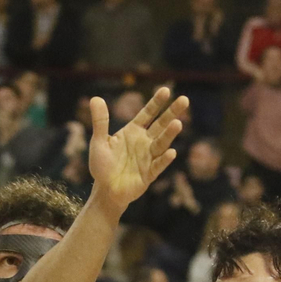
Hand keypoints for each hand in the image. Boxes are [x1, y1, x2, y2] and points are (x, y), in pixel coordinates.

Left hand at [86, 87, 186, 216]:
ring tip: (178, 123)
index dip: (156, 103)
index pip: (148, 114)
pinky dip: (164, 160)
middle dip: (172, 113)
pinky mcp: (149, 174)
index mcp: (133, 132)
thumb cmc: (102, 166)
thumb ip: (100, 121)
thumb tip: (95, 98)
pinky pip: (158, 165)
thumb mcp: (98, 142)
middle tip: (185, 99)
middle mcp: (144, 142)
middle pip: (161, 125)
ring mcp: (149, 157)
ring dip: (169, 134)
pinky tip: (171, 152)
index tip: (166, 90)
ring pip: (162, 143)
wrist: (105, 191)